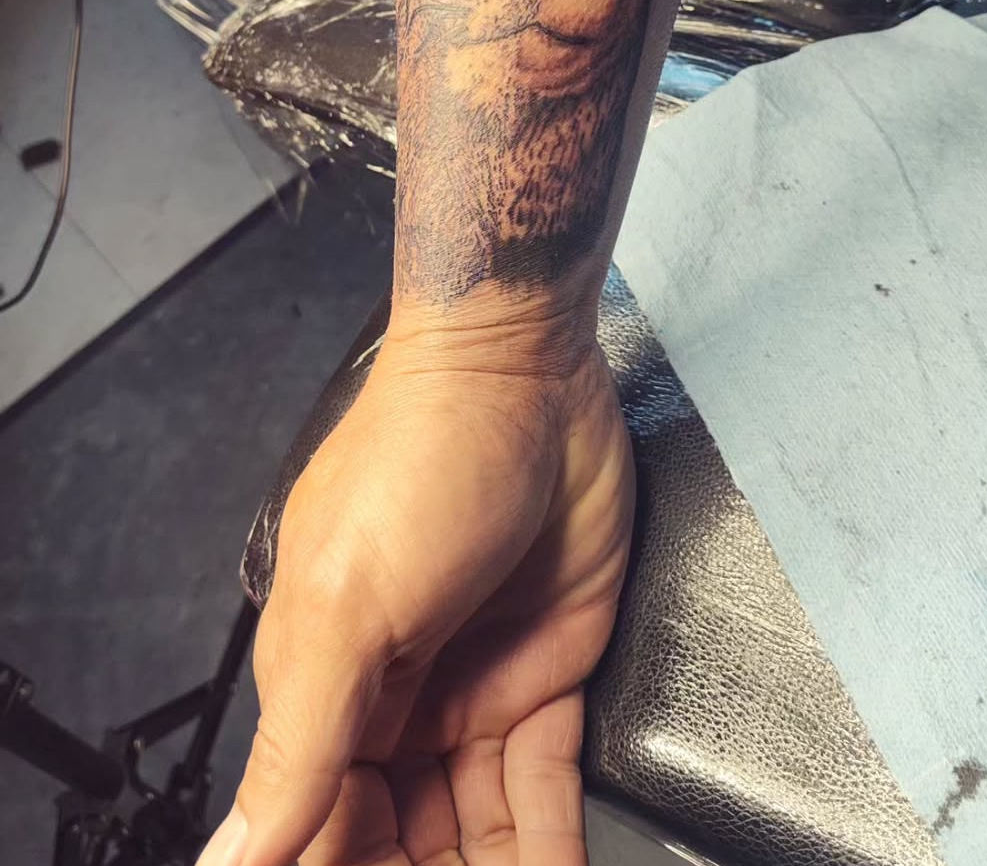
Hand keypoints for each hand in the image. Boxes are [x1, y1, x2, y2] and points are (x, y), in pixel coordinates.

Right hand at [198, 321, 634, 865]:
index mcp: (324, 689)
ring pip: (474, 826)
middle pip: (398, 839)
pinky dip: (548, 839)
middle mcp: (395, 699)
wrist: (521, 372)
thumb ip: (302, 742)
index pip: (322, 827)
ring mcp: (473, 686)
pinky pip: (542, 784)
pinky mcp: (546, 669)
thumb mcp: (345, 607)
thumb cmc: (419, 456)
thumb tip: (236, 854)